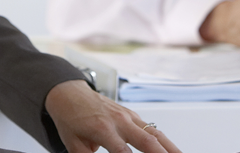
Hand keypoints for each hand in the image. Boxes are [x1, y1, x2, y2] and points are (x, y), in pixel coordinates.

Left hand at [44, 80, 182, 152]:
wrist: (68, 93)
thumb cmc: (70, 117)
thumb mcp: (73, 143)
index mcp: (102, 128)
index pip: (122, 152)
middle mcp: (118, 120)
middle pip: (147, 140)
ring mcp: (128, 116)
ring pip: (155, 132)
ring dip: (171, 147)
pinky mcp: (132, 114)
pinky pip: (152, 128)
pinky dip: (164, 140)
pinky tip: (171, 149)